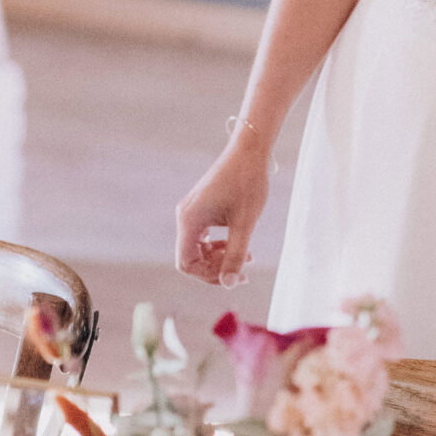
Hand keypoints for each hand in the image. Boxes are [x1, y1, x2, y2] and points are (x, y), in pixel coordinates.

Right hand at [175, 143, 269, 286]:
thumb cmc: (247, 183)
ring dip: (219, 256)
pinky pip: (204, 235)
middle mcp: (185, 216)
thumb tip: (230, 284)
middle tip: (244, 269)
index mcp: (189, 220)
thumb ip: (236, 254)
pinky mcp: (201, 206)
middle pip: (191, 257)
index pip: (186, 263)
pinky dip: (219, 244)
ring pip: (198, 247)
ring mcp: (192, 210)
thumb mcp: (245, 223)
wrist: (250, 150)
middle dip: (216, 267)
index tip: (233, 275)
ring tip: (247, 256)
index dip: (207, 275)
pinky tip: (239, 243)